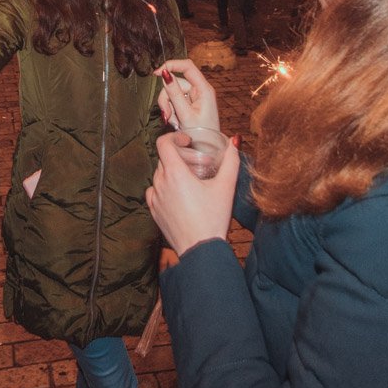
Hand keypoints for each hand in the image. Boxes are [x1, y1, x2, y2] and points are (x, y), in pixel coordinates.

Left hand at [146, 132, 239, 253]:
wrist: (200, 250)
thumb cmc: (212, 219)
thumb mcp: (226, 187)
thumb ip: (231, 161)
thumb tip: (233, 143)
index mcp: (175, 173)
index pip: (163, 143)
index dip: (175, 137)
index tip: (188, 142)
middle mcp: (160, 183)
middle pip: (165, 159)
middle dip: (182, 157)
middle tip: (200, 164)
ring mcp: (155, 198)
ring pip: (160, 175)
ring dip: (174, 172)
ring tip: (193, 181)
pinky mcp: (154, 211)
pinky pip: (156, 191)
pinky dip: (166, 187)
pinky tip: (181, 195)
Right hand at [156, 58, 219, 134]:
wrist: (207, 150)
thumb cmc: (202, 135)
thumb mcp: (185, 114)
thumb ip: (174, 94)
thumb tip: (165, 75)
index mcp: (204, 89)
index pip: (187, 66)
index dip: (171, 65)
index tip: (157, 73)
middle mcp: (200, 90)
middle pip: (175, 83)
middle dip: (167, 98)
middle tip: (166, 115)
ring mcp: (195, 97)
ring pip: (172, 93)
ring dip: (168, 107)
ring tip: (173, 122)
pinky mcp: (189, 103)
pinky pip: (174, 101)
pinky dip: (171, 111)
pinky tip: (175, 122)